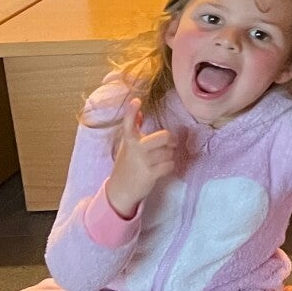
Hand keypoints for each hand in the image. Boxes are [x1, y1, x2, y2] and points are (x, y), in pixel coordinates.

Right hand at [106, 98, 178, 216]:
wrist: (120, 190)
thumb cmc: (127, 164)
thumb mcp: (128, 145)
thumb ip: (135, 129)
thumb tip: (140, 113)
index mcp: (129, 140)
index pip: (129, 124)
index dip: (131, 112)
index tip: (136, 100)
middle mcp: (135, 149)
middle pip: (164, 137)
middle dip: (171, 140)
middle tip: (171, 144)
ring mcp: (142, 162)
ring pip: (169, 152)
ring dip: (169, 156)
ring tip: (161, 160)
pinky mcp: (149, 174)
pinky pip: (170, 165)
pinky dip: (170, 166)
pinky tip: (162, 169)